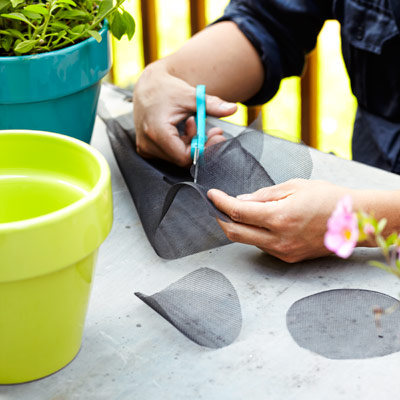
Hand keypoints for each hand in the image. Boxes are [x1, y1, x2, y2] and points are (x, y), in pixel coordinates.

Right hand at [133, 62, 236, 166]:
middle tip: (213, 131)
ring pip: (177, 156)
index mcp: (156, 132)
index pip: (184, 156)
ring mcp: (146, 148)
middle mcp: (148, 144)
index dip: (203, 149)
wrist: (146, 85)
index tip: (216, 137)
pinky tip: (183, 128)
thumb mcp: (191, 95)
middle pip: (182, 158)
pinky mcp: (147, 148)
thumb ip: (212, 105)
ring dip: (191, 143)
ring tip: (193, 123)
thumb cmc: (166, 88)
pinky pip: (169, 153)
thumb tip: (233, 109)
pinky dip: (181, 143)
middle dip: (200, 145)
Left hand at [208, 179, 357, 262]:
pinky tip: (261, 222)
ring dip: (238, 226)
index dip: (220, 202)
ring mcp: (284, 252)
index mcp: (280, 217)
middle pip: (235, 233)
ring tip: (242, 210)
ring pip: (248, 241)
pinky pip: (262, 246)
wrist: (355, 221)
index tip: (212, 195)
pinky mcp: (289, 258)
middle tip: (217, 206)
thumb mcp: (295, 187)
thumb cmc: (329, 199)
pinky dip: (255, 233)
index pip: (238, 212)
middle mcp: (279, 239)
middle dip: (221, 218)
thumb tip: (241, 200)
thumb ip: (264, 195)